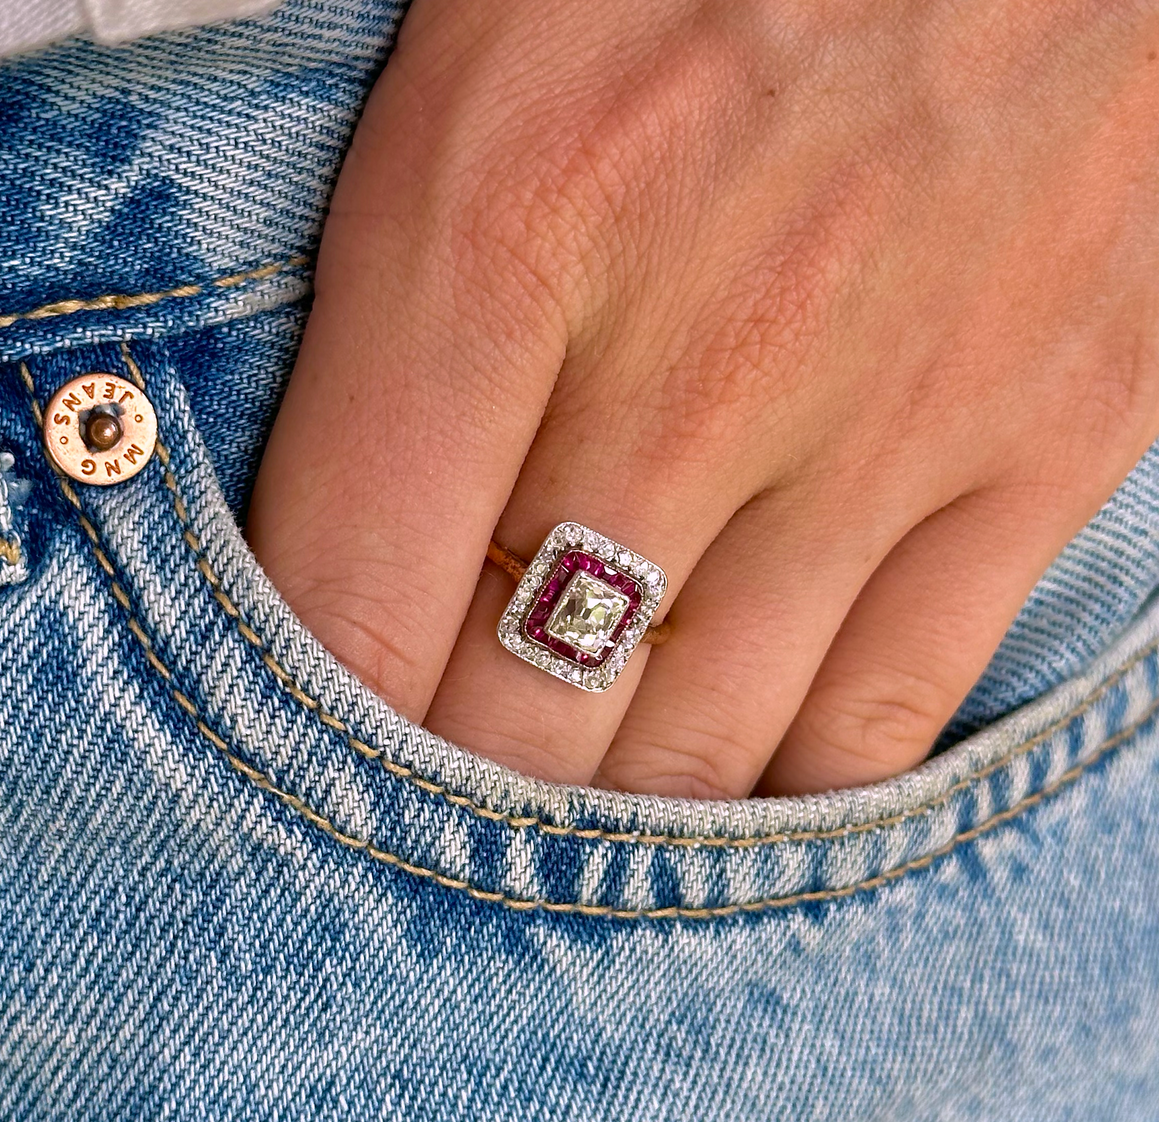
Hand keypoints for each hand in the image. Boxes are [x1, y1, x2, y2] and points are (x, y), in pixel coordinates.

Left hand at [246, 0, 1158, 798]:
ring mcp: (894, 413)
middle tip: (422, 816)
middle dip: (449, 797)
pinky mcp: (1050, 436)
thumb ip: (392, 301)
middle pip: (521, 711)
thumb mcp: (484, 47)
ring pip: (701, 746)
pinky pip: (889, 714)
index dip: (303, 730)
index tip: (292, 777)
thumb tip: (344, 524)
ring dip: (608, 816)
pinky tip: (734, 783)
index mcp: (515, 216)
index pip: (351, 600)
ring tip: (563, 822)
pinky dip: (790, 789)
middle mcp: (708, 351)